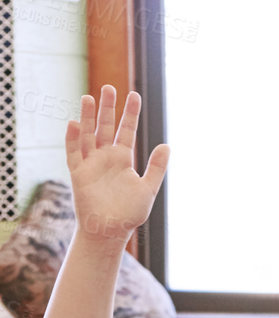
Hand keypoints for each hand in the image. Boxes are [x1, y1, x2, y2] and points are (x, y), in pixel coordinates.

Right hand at [64, 87, 168, 243]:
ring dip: (87, 117)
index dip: (130, 113)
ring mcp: (90, 163)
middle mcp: (105, 157)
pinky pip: (74, 153)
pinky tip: (74, 123)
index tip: (134, 95)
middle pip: (106, 127)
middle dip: (107, 108)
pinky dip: (73, 139)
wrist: (111, 230)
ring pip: (87, 135)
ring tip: (88, 97)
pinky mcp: (78, 174)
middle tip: (109, 87)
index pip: (126, 130)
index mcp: (123, 158)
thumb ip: (156, 167)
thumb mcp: (148, 187)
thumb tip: (166, 145)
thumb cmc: (129, 212)